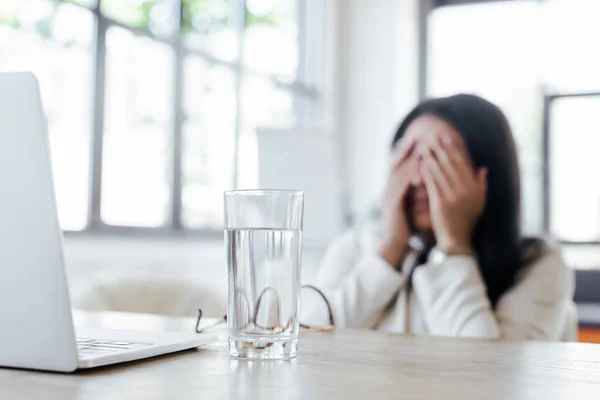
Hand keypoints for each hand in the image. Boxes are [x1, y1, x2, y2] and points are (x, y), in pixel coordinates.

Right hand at [378, 137, 418, 266]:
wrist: (394, 245)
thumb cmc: (406, 227)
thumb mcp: (412, 205)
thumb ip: (417, 191)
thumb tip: (429, 178)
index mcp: (392, 188)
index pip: (397, 163)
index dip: (406, 150)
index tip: (418, 139)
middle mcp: (387, 188)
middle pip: (396, 162)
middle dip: (408, 149)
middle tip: (421, 137)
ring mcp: (388, 195)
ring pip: (400, 170)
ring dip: (413, 159)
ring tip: (425, 150)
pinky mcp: (392, 203)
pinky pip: (402, 185)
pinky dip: (412, 176)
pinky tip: (423, 172)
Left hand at [421, 138, 486, 249]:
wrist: (456, 240)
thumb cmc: (465, 221)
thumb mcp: (479, 203)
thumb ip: (481, 184)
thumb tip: (483, 168)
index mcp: (475, 189)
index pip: (463, 164)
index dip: (454, 150)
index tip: (447, 139)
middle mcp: (466, 191)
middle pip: (452, 165)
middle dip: (442, 149)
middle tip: (433, 137)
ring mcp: (454, 197)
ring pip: (441, 171)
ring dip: (431, 157)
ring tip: (424, 147)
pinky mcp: (441, 203)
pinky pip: (432, 183)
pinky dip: (426, 171)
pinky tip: (420, 163)